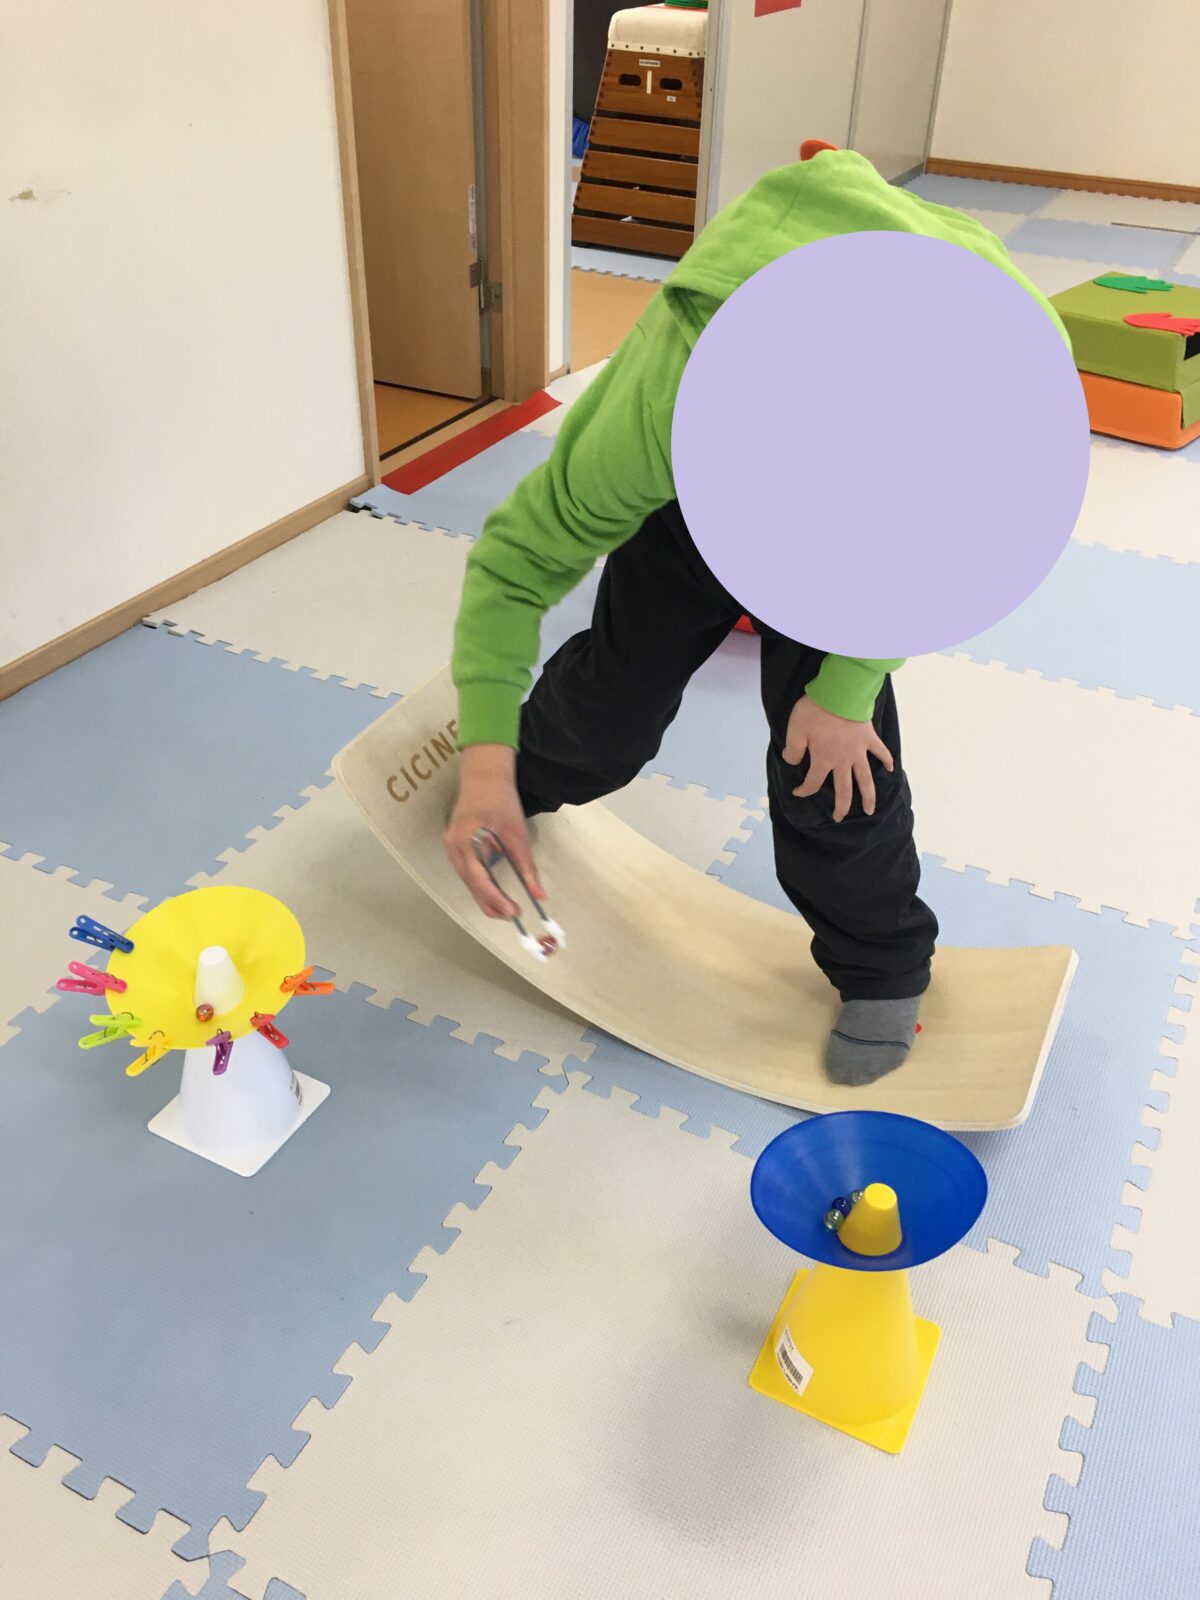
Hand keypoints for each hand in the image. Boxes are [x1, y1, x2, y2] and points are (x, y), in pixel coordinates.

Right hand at [444, 744, 544, 917]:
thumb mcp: (517, 833)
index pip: (480, 881)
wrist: (484, 775)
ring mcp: (452, 849)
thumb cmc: (501, 800)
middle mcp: (453, 850)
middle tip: (513, 916)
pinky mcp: (456, 847)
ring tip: (507, 907)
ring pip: (469, 882)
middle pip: (472, 887)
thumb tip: (539, 894)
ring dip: (486, 897)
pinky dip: (482, 885)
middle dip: (491, 904)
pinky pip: (468, 873)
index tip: (513, 912)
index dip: (496, 900)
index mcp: (465, 843)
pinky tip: (496, 891)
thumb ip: (526, 865)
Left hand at [783, 696, 893, 821]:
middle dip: (842, 807)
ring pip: (865, 779)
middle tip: (840, 818)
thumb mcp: (794, 730)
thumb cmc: (815, 712)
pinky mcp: (869, 738)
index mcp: (823, 760)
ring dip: (869, 796)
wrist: (840, 694)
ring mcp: (859, 751)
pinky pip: (881, 752)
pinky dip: (887, 760)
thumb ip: (792, 750)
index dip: (804, 791)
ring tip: (871, 810)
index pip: (812, 783)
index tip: (797, 792)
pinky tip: (891, 769)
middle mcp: (843, 761)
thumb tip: (791, 762)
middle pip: (844, 790)